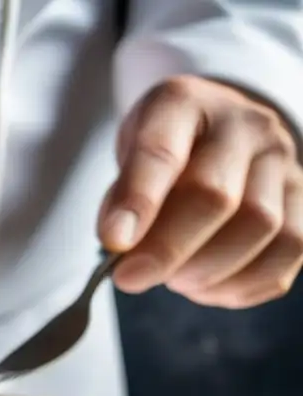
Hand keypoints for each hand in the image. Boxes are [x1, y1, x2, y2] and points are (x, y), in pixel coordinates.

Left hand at [98, 76, 302, 308]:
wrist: (219, 127)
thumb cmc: (166, 147)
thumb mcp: (128, 153)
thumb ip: (121, 195)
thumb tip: (120, 243)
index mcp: (183, 104)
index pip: (161, 151)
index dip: (138, 201)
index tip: (114, 242)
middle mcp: (245, 126)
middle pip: (217, 196)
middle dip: (168, 250)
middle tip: (132, 278)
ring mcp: (283, 161)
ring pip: (262, 227)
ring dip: (208, 270)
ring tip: (174, 280)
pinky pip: (290, 250)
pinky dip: (243, 284)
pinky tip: (207, 288)